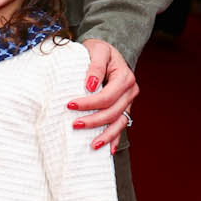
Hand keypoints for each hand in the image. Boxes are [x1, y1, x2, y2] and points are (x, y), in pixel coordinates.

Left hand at [69, 37, 137, 152]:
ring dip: (106, 135)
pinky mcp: (124, 108)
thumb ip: (95, 66)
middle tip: (74, 125)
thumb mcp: (97, 50)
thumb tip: (91, 86)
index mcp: (124, 77)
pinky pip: (121, 125)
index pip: (107, 96)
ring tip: (92, 145)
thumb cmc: (100, 50)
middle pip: (113, 112)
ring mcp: (128, 101)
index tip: (70, 105)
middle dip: (94, 121)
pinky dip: (115, 138)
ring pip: (119, 123)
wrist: (108, 53)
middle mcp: (130, 91)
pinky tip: (108, 150)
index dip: (89, 104)